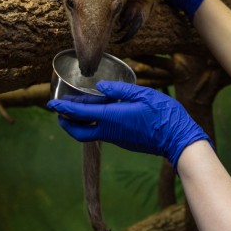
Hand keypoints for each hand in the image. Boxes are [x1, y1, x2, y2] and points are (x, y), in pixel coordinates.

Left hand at [47, 81, 210, 167]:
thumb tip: (100, 87)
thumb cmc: (165, 115)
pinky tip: (102, 113)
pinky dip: (95, 124)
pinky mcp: (125, 142)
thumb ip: (120, 90)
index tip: (50, 104)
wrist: (179, 141)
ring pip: (90, 134)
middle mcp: (111, 131)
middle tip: (60, 112)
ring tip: (79, 109)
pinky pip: (104, 133)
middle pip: (79, 132)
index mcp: (112, 117)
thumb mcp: (144, 95)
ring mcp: (118, 139)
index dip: (63, 108)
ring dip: (81, 123)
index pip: (80, 113)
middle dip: (66, 123)